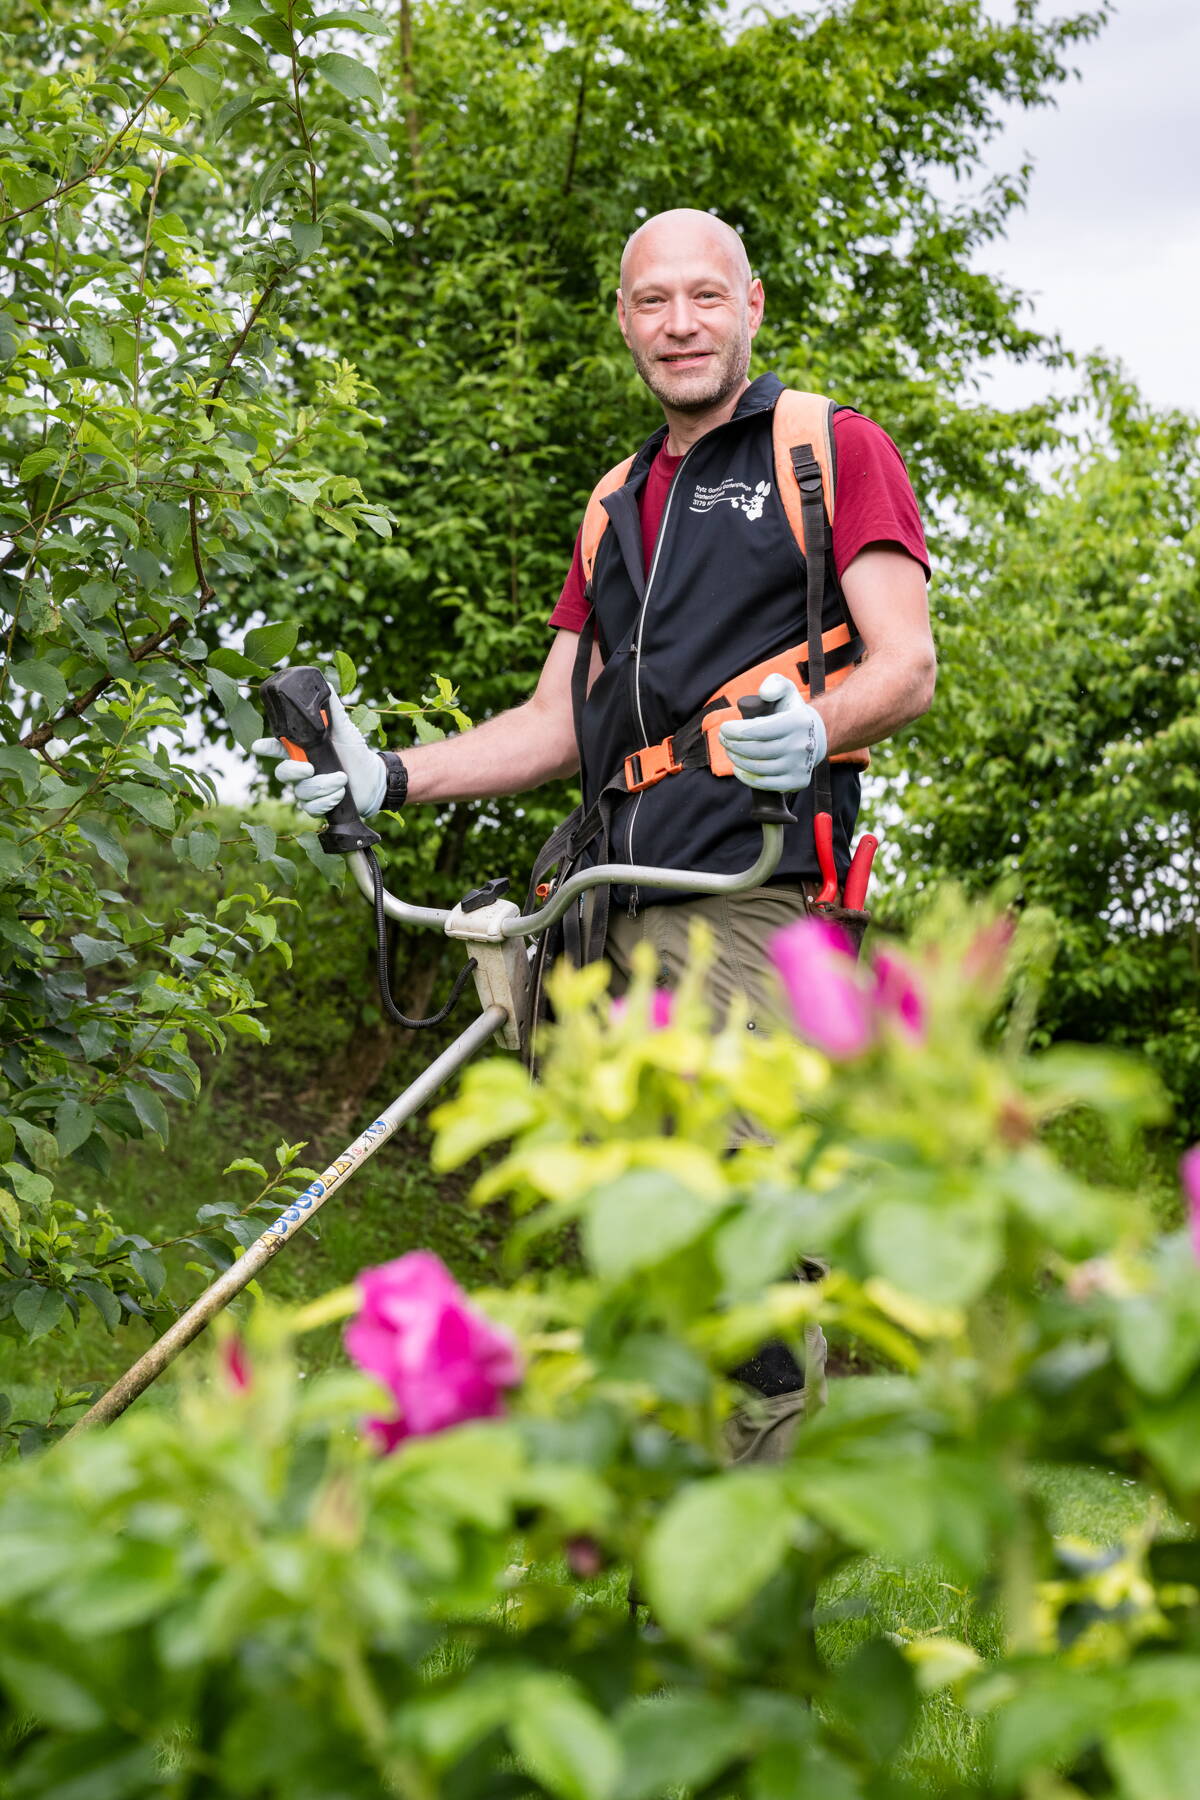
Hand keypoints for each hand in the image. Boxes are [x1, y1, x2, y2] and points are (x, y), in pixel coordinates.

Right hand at [252, 687, 387, 818]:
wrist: (375, 778)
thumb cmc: (356, 751)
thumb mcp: (344, 729)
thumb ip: (332, 710)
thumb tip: (325, 685)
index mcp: (303, 749)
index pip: (277, 747)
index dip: (265, 747)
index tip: (257, 746)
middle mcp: (301, 769)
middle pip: (282, 773)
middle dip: (294, 771)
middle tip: (310, 768)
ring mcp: (308, 788)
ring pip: (301, 791)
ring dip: (323, 786)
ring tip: (342, 779)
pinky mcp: (317, 804)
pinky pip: (311, 807)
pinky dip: (326, 801)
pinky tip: (340, 794)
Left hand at [718, 672, 827, 790]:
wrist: (815, 737)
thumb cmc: (792, 713)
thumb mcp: (786, 690)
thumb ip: (774, 684)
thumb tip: (763, 694)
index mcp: (798, 722)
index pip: (759, 730)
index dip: (735, 731)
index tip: (724, 728)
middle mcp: (802, 745)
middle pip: (756, 750)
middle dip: (732, 745)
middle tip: (723, 740)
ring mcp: (800, 766)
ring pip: (758, 768)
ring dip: (736, 760)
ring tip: (729, 751)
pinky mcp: (797, 782)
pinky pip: (765, 784)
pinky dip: (747, 777)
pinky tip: (738, 768)